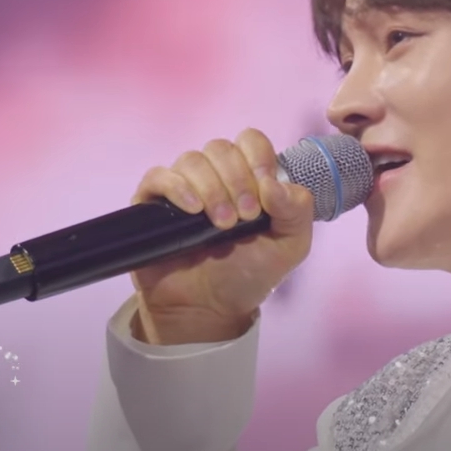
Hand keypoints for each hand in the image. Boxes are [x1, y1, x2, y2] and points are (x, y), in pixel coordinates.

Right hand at [128, 128, 313, 343]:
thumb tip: (273, 183)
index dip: (258, 159)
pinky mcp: (153, 203)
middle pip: (221, 148)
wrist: (209, 310)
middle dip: (237, 180)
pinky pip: (158, 176)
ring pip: (191, 160)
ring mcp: (183, 187)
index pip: (251, 141)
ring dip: (211, 188)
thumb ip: (297, 210)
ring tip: (221, 224)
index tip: (263, 197)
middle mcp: (215, 175)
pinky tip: (192, 210)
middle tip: (244, 218)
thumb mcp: (290, 245)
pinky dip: (177, 187)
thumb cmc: (249, 274)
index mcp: (249, 176)